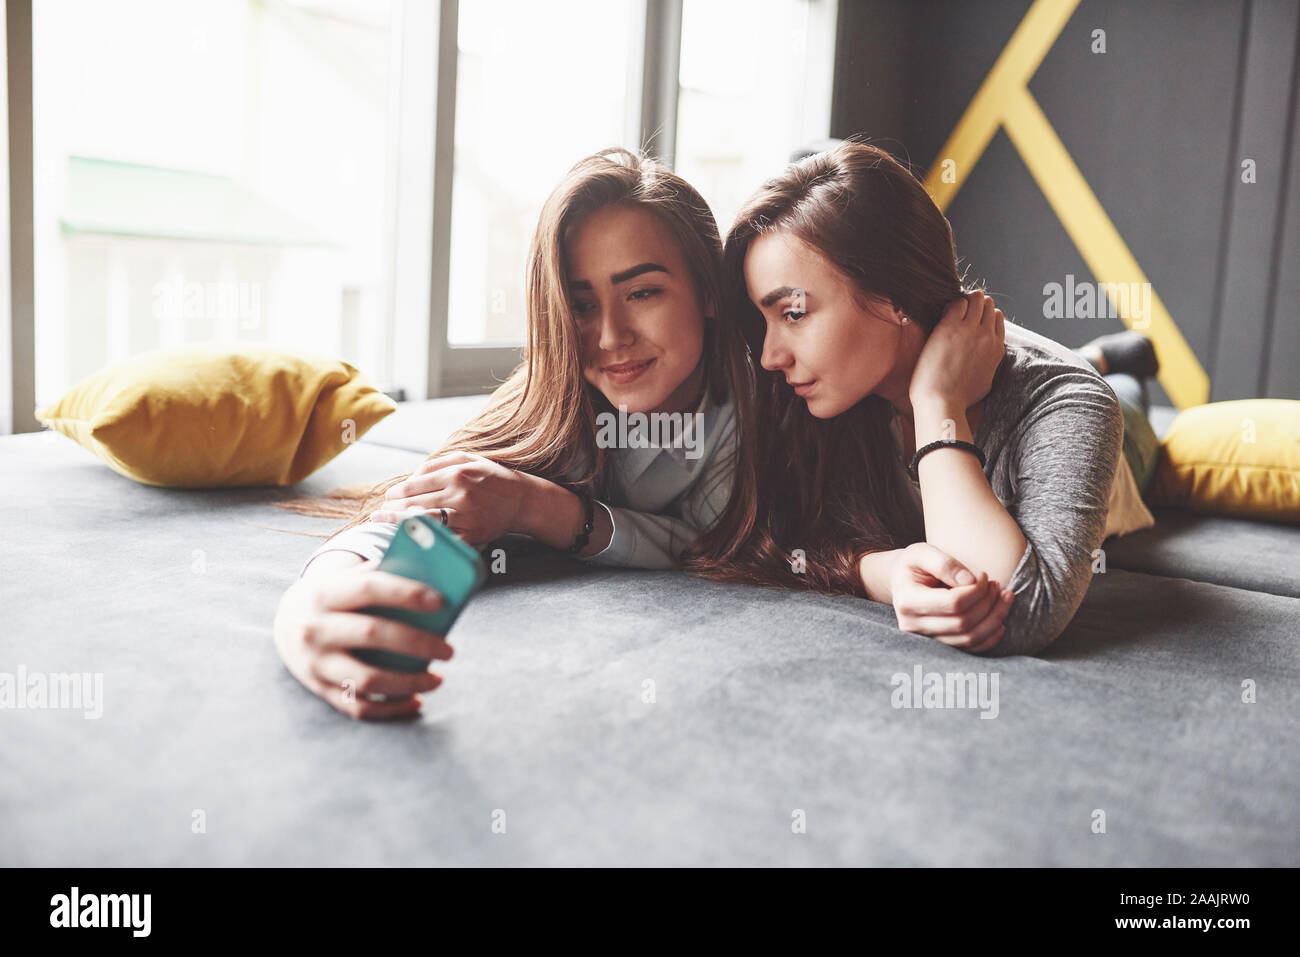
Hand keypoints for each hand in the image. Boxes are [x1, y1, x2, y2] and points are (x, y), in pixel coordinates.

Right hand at [273, 559, 453, 719]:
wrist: (285, 623)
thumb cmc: (334, 596)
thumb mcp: (345, 578)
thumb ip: (380, 574)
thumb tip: (433, 574)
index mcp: (324, 593)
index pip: (369, 588)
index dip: (406, 594)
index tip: (440, 602)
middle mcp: (315, 629)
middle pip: (373, 634)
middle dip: (417, 643)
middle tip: (449, 650)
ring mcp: (315, 664)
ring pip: (367, 679)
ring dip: (408, 682)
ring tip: (438, 679)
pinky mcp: (319, 690)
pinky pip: (358, 707)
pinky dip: (391, 709)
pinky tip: (416, 701)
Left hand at [368, 451, 530, 545]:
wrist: (523, 500)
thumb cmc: (493, 478)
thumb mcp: (468, 459)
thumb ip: (438, 464)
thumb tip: (412, 475)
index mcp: (456, 474)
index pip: (415, 485)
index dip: (397, 493)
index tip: (388, 498)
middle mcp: (460, 495)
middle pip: (415, 504)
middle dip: (392, 510)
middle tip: (378, 515)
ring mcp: (466, 517)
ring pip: (425, 521)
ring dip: (400, 524)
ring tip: (385, 524)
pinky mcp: (473, 534)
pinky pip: (443, 538)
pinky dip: (426, 538)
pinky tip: (412, 538)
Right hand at [887, 542, 1012, 652]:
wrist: (903, 582)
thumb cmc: (914, 565)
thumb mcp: (922, 553)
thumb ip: (944, 563)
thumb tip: (970, 581)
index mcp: (907, 602)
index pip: (952, 603)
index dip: (976, 590)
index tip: (983, 575)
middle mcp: (913, 626)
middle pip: (963, 623)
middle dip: (987, 603)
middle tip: (995, 584)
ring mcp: (926, 639)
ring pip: (969, 638)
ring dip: (994, 618)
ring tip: (1003, 597)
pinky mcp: (940, 645)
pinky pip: (970, 648)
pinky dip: (991, 636)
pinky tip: (1000, 619)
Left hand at [908, 290, 1005, 409]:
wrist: (942, 403)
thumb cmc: (959, 399)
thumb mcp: (986, 382)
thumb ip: (990, 364)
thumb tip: (987, 359)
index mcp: (996, 349)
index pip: (997, 319)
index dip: (984, 315)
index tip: (972, 319)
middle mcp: (987, 336)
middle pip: (988, 306)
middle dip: (976, 304)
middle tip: (961, 311)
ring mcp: (970, 330)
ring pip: (975, 299)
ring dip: (965, 301)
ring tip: (952, 311)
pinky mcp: (950, 327)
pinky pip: (957, 302)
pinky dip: (951, 304)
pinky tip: (943, 315)